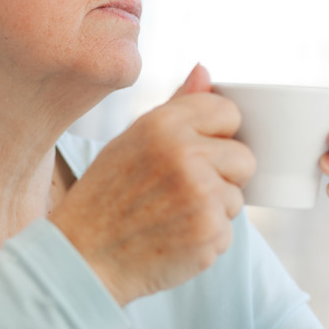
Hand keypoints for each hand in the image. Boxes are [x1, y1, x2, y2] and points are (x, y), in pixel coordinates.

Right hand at [50, 65, 254, 304]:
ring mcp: (201, 196)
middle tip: (183, 192)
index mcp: (164, 124)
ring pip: (237, 198)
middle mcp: (186, 155)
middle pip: (244, 158)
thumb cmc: (105, 199)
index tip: (195, 154)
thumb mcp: (131, 141)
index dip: (217, 136)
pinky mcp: (210, 232)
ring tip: (171, 217)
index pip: (228, 112)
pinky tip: (173, 238)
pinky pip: (228, 231)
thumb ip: (176, 107)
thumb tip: (206, 71)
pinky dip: (206, 239)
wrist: (84, 258)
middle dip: (223, 176)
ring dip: (213, 210)